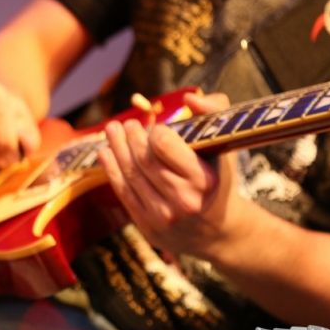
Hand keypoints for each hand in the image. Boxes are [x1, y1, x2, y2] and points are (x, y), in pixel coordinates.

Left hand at [98, 92, 250, 258]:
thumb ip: (213, 113)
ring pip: (130, 175)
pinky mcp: (147, 226)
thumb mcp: (223, 147)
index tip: (155, 126)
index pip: (164, 146)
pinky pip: (124, 192)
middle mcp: (184, 200)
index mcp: (204, 179)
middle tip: (126, 124)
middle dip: (130, 137)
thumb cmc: (217, 178)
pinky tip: (106, 153)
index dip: (155, 132)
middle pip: (143, 160)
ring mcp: (164, 216)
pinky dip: (111, 170)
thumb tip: (189, 98)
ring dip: (116, 149)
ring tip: (112, 131)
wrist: (217, 231)